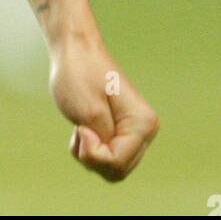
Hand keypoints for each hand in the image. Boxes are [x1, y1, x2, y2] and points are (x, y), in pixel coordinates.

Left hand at [49, 32, 158, 182]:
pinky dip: (89, 150)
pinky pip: (106, 160)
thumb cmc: (79, 73)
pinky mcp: (122, 133)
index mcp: (143, 124)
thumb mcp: (87, 112)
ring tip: (80, 126)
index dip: (92, 151)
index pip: (116, 163)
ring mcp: (135, 133)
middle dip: (91, 156)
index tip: (81, 126)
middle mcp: (145, 131)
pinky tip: (82, 128)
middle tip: (80, 127)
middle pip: (116, 170)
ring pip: (111, 168)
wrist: (75, 49)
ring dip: (89, 153)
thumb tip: (109, 161)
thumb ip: (101, 145)